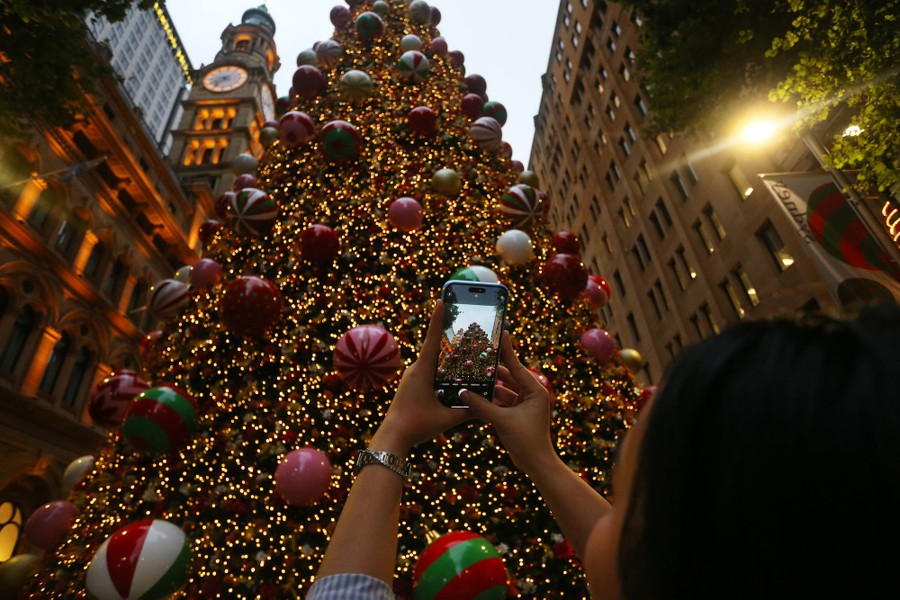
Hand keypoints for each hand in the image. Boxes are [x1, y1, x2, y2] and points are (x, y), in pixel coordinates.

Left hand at [372, 301, 472, 454]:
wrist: (393, 437)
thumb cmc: (417, 425)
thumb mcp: (446, 418)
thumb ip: (468, 410)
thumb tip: (488, 406)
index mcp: (422, 370)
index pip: (432, 339)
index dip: (437, 319)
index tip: (441, 300)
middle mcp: (416, 369)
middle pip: (435, 348)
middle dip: (449, 337)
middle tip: (465, 325)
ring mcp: (412, 377)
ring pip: (432, 361)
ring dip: (446, 356)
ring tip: (464, 351)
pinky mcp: (412, 386)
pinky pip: (428, 372)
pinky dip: (441, 370)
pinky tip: (452, 376)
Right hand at [462, 332, 555, 470]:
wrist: (536, 464)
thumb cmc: (526, 440)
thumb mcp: (502, 420)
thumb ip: (481, 406)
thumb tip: (463, 392)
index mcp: (535, 390)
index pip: (517, 366)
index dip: (507, 350)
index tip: (501, 333)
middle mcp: (530, 394)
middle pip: (508, 377)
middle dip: (493, 370)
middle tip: (477, 356)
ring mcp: (523, 405)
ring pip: (502, 390)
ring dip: (488, 386)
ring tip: (471, 376)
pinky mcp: (516, 415)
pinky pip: (500, 402)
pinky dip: (488, 400)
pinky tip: (474, 395)